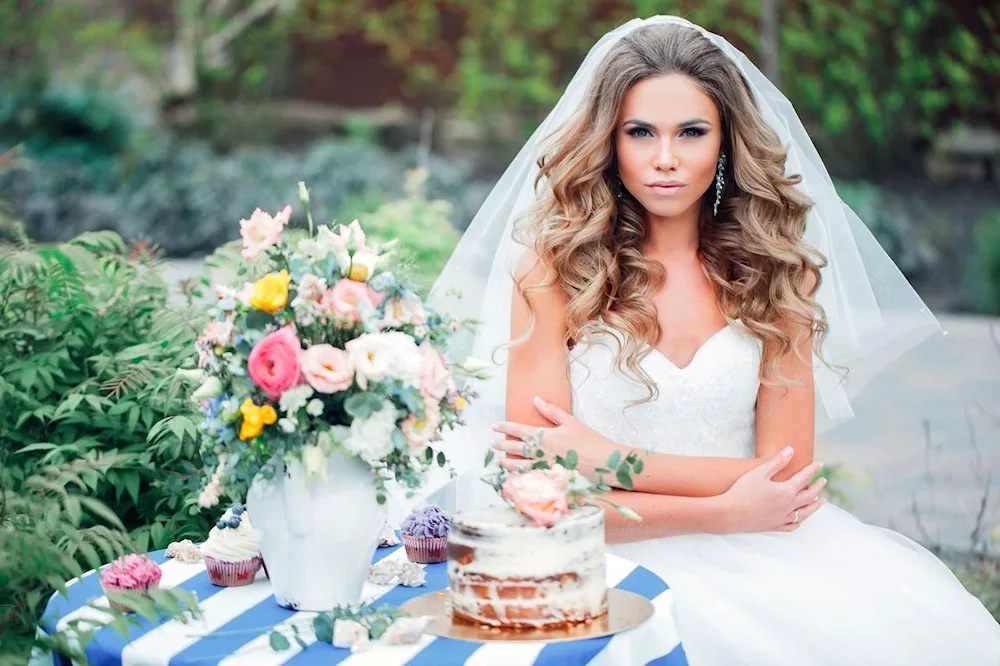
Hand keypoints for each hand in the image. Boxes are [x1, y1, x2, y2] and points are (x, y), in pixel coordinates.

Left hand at [491, 396, 612, 475]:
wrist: (604, 463)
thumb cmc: (589, 440)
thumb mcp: (571, 422)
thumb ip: (552, 411)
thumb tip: (536, 399)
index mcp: (544, 436)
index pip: (518, 430)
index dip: (504, 427)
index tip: (494, 426)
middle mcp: (541, 452)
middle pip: (514, 449)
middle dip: (501, 445)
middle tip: (492, 444)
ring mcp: (544, 468)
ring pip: (518, 466)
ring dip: (507, 464)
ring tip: (499, 462)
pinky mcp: (549, 480)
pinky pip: (529, 480)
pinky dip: (519, 478)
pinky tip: (514, 478)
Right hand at [719, 447, 826, 533]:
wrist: (730, 514)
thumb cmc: (743, 491)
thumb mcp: (759, 473)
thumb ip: (776, 462)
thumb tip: (790, 450)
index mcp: (786, 491)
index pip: (804, 478)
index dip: (812, 469)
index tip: (819, 463)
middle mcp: (788, 506)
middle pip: (809, 496)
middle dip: (818, 487)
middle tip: (823, 480)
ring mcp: (782, 518)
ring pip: (805, 513)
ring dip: (815, 506)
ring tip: (821, 501)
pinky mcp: (774, 526)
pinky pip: (792, 526)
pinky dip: (799, 521)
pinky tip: (800, 519)